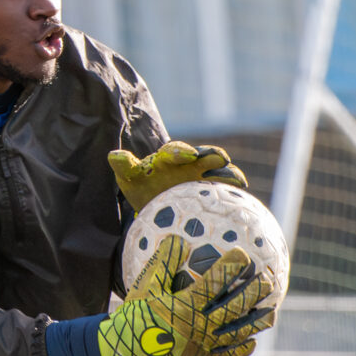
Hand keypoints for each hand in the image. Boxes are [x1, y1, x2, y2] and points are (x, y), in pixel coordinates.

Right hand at [97, 235, 273, 355]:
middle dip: (253, 293)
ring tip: (271, 313)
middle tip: (267, 280)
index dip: (231, 266)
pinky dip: (242, 347)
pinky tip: (251, 340)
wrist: (126, 346)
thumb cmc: (136, 311)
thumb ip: (164, 261)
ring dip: (257, 322)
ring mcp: (203, 344)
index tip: (243, 253)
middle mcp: (199, 326)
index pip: (215, 282)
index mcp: (185, 305)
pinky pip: (228, 353)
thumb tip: (179, 238)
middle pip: (235, 308)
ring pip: (238, 333)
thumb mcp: (145, 284)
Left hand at [108, 140, 247, 213]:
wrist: (156, 205)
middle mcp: (191, 163)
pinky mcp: (215, 192)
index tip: (189, 155)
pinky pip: (228, 190)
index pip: (175, 150)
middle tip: (220, 158)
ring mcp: (206, 177)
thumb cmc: (142, 187)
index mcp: (168, 158)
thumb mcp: (130, 178)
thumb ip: (125, 166)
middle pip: (206, 154)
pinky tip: (241, 200)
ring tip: (237, 181)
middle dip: (212, 154)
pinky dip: (234, 192)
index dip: (182, 151)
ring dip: (229, 173)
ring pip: (222, 171)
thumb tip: (113, 155)